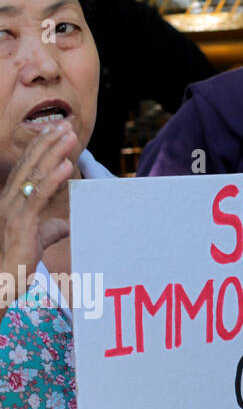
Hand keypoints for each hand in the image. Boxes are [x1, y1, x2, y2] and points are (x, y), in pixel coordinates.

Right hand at [0, 123, 78, 311]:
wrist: (3, 283)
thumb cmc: (18, 263)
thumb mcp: (38, 241)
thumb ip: (50, 230)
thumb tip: (63, 225)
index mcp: (10, 202)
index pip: (26, 168)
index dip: (40, 148)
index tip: (55, 131)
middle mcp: (7, 201)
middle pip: (30, 165)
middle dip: (48, 143)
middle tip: (66, 125)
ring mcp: (12, 211)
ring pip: (35, 175)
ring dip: (53, 153)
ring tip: (69, 135)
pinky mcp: (21, 223)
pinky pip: (38, 196)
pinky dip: (53, 178)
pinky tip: (66, 165)